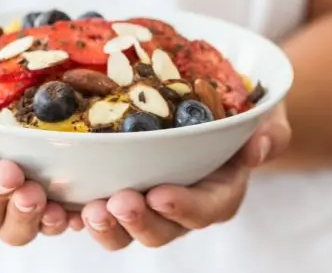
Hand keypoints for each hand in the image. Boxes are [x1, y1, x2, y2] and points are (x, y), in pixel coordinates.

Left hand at [77, 103, 290, 250]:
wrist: (217, 102)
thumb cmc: (245, 109)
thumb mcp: (267, 114)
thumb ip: (271, 131)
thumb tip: (261, 145)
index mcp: (220, 191)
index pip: (206, 209)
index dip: (183, 207)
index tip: (161, 193)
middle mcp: (183, 204)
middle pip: (161, 228)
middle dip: (137, 221)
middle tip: (115, 202)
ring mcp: (150, 199)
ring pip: (126, 227)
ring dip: (106, 224)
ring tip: (87, 210)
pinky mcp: (121, 186)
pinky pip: (100, 207)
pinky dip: (79, 211)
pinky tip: (59, 206)